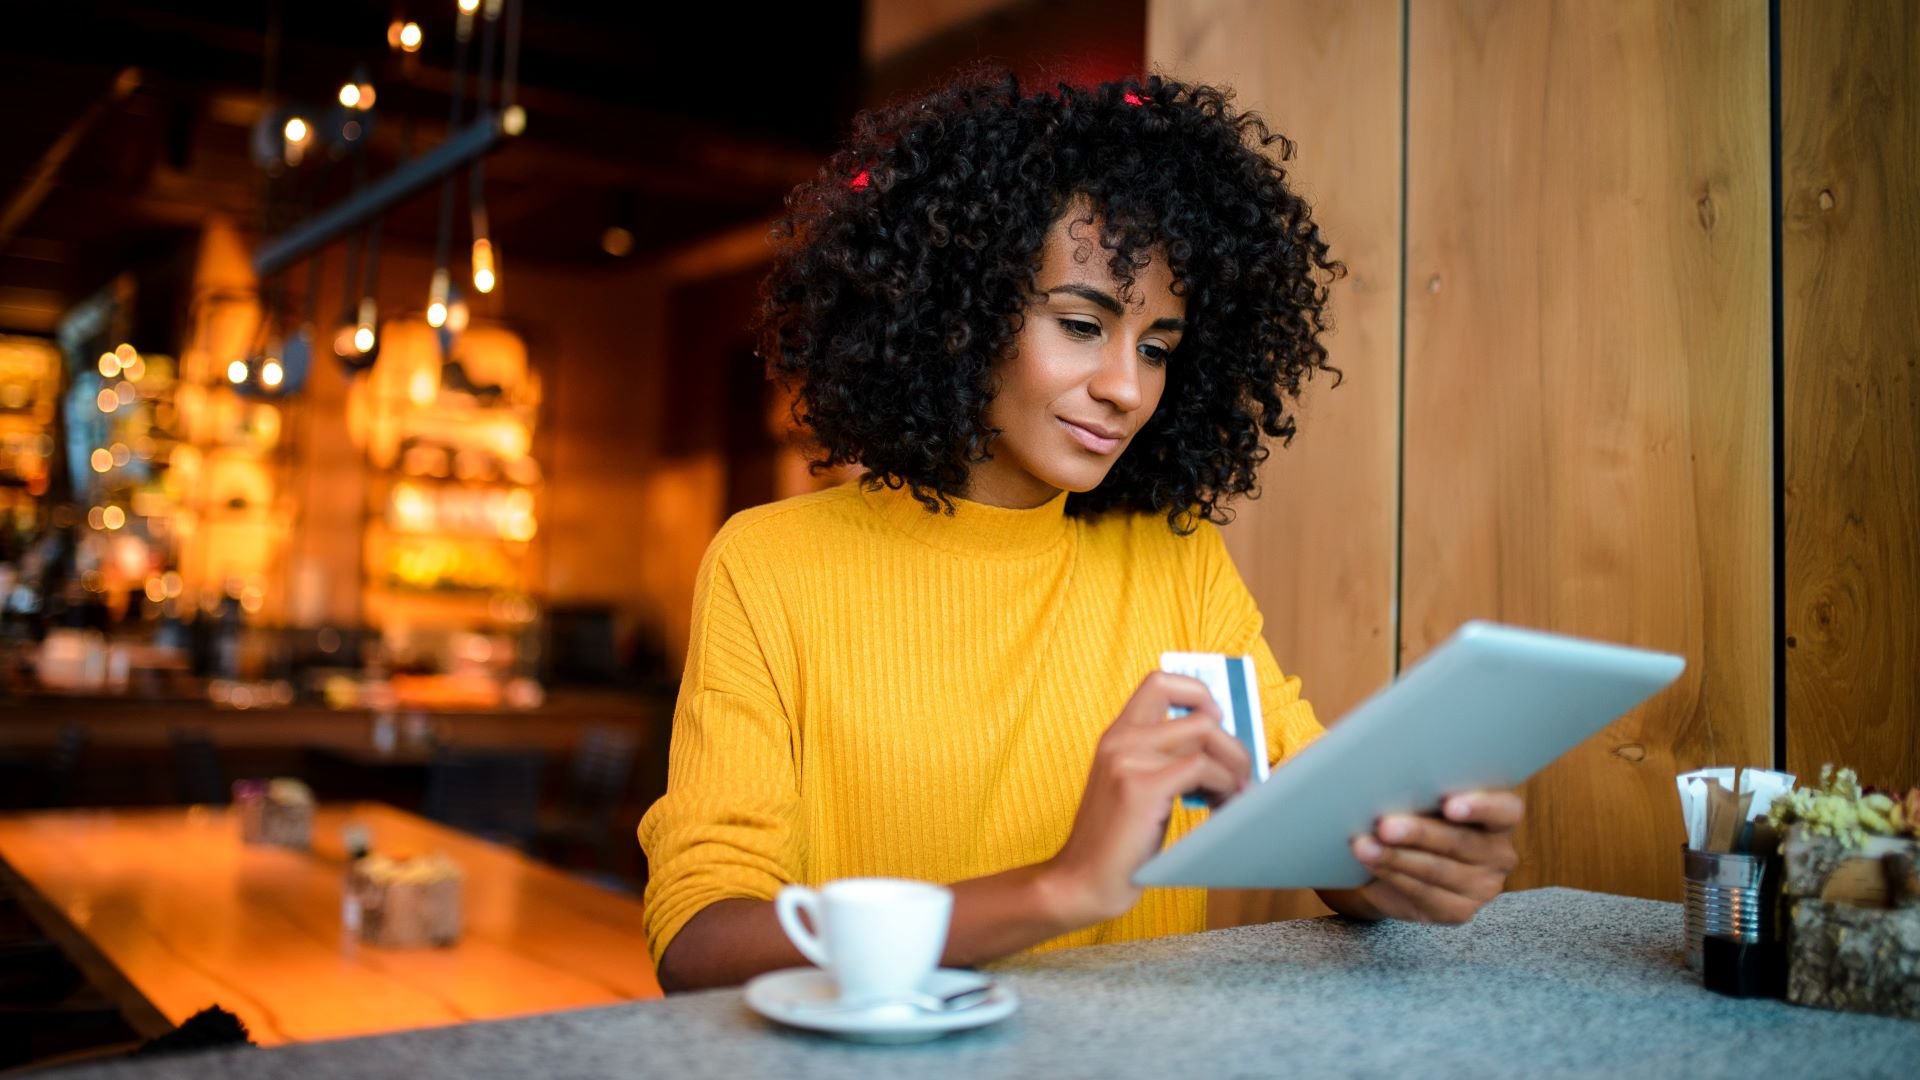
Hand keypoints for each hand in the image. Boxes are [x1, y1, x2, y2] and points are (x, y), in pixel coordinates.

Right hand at [1044, 672, 1252, 925]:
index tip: (1217, 721)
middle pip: (1200, 712)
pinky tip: (1220, 807)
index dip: (1198, 692)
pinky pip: (1202, 768)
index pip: (1160, 682)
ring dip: (1234, 766)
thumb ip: (1164, 760)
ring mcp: (1128, 760)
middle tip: (1239, 775)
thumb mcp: (1134, 785)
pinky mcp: (1141, 787)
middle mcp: (1120, 739)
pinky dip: (1224, 787)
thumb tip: (1220, 745)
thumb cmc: (1116, 841)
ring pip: (1207, 736)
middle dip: (1233, 743)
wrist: (1082, 881)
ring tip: (1232, 795)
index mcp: (1117, 735)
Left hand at [1347, 791, 1522, 924]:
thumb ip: (1422, 791)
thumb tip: (1386, 783)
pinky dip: (1392, 875)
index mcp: (1501, 816)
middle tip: (1385, 826)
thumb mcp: (1424, 799)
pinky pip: (1424, 894)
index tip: (1449, 805)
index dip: (1480, 807)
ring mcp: (1483, 886)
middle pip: (1461, 842)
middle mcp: (1499, 853)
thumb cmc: (1418, 814)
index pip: (1505, 810)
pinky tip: (1372, 863)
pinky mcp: (1459, 911)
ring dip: (1396, 857)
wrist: (1402, 861)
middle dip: (1419, 833)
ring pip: (1437, 870)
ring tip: (1365, 846)